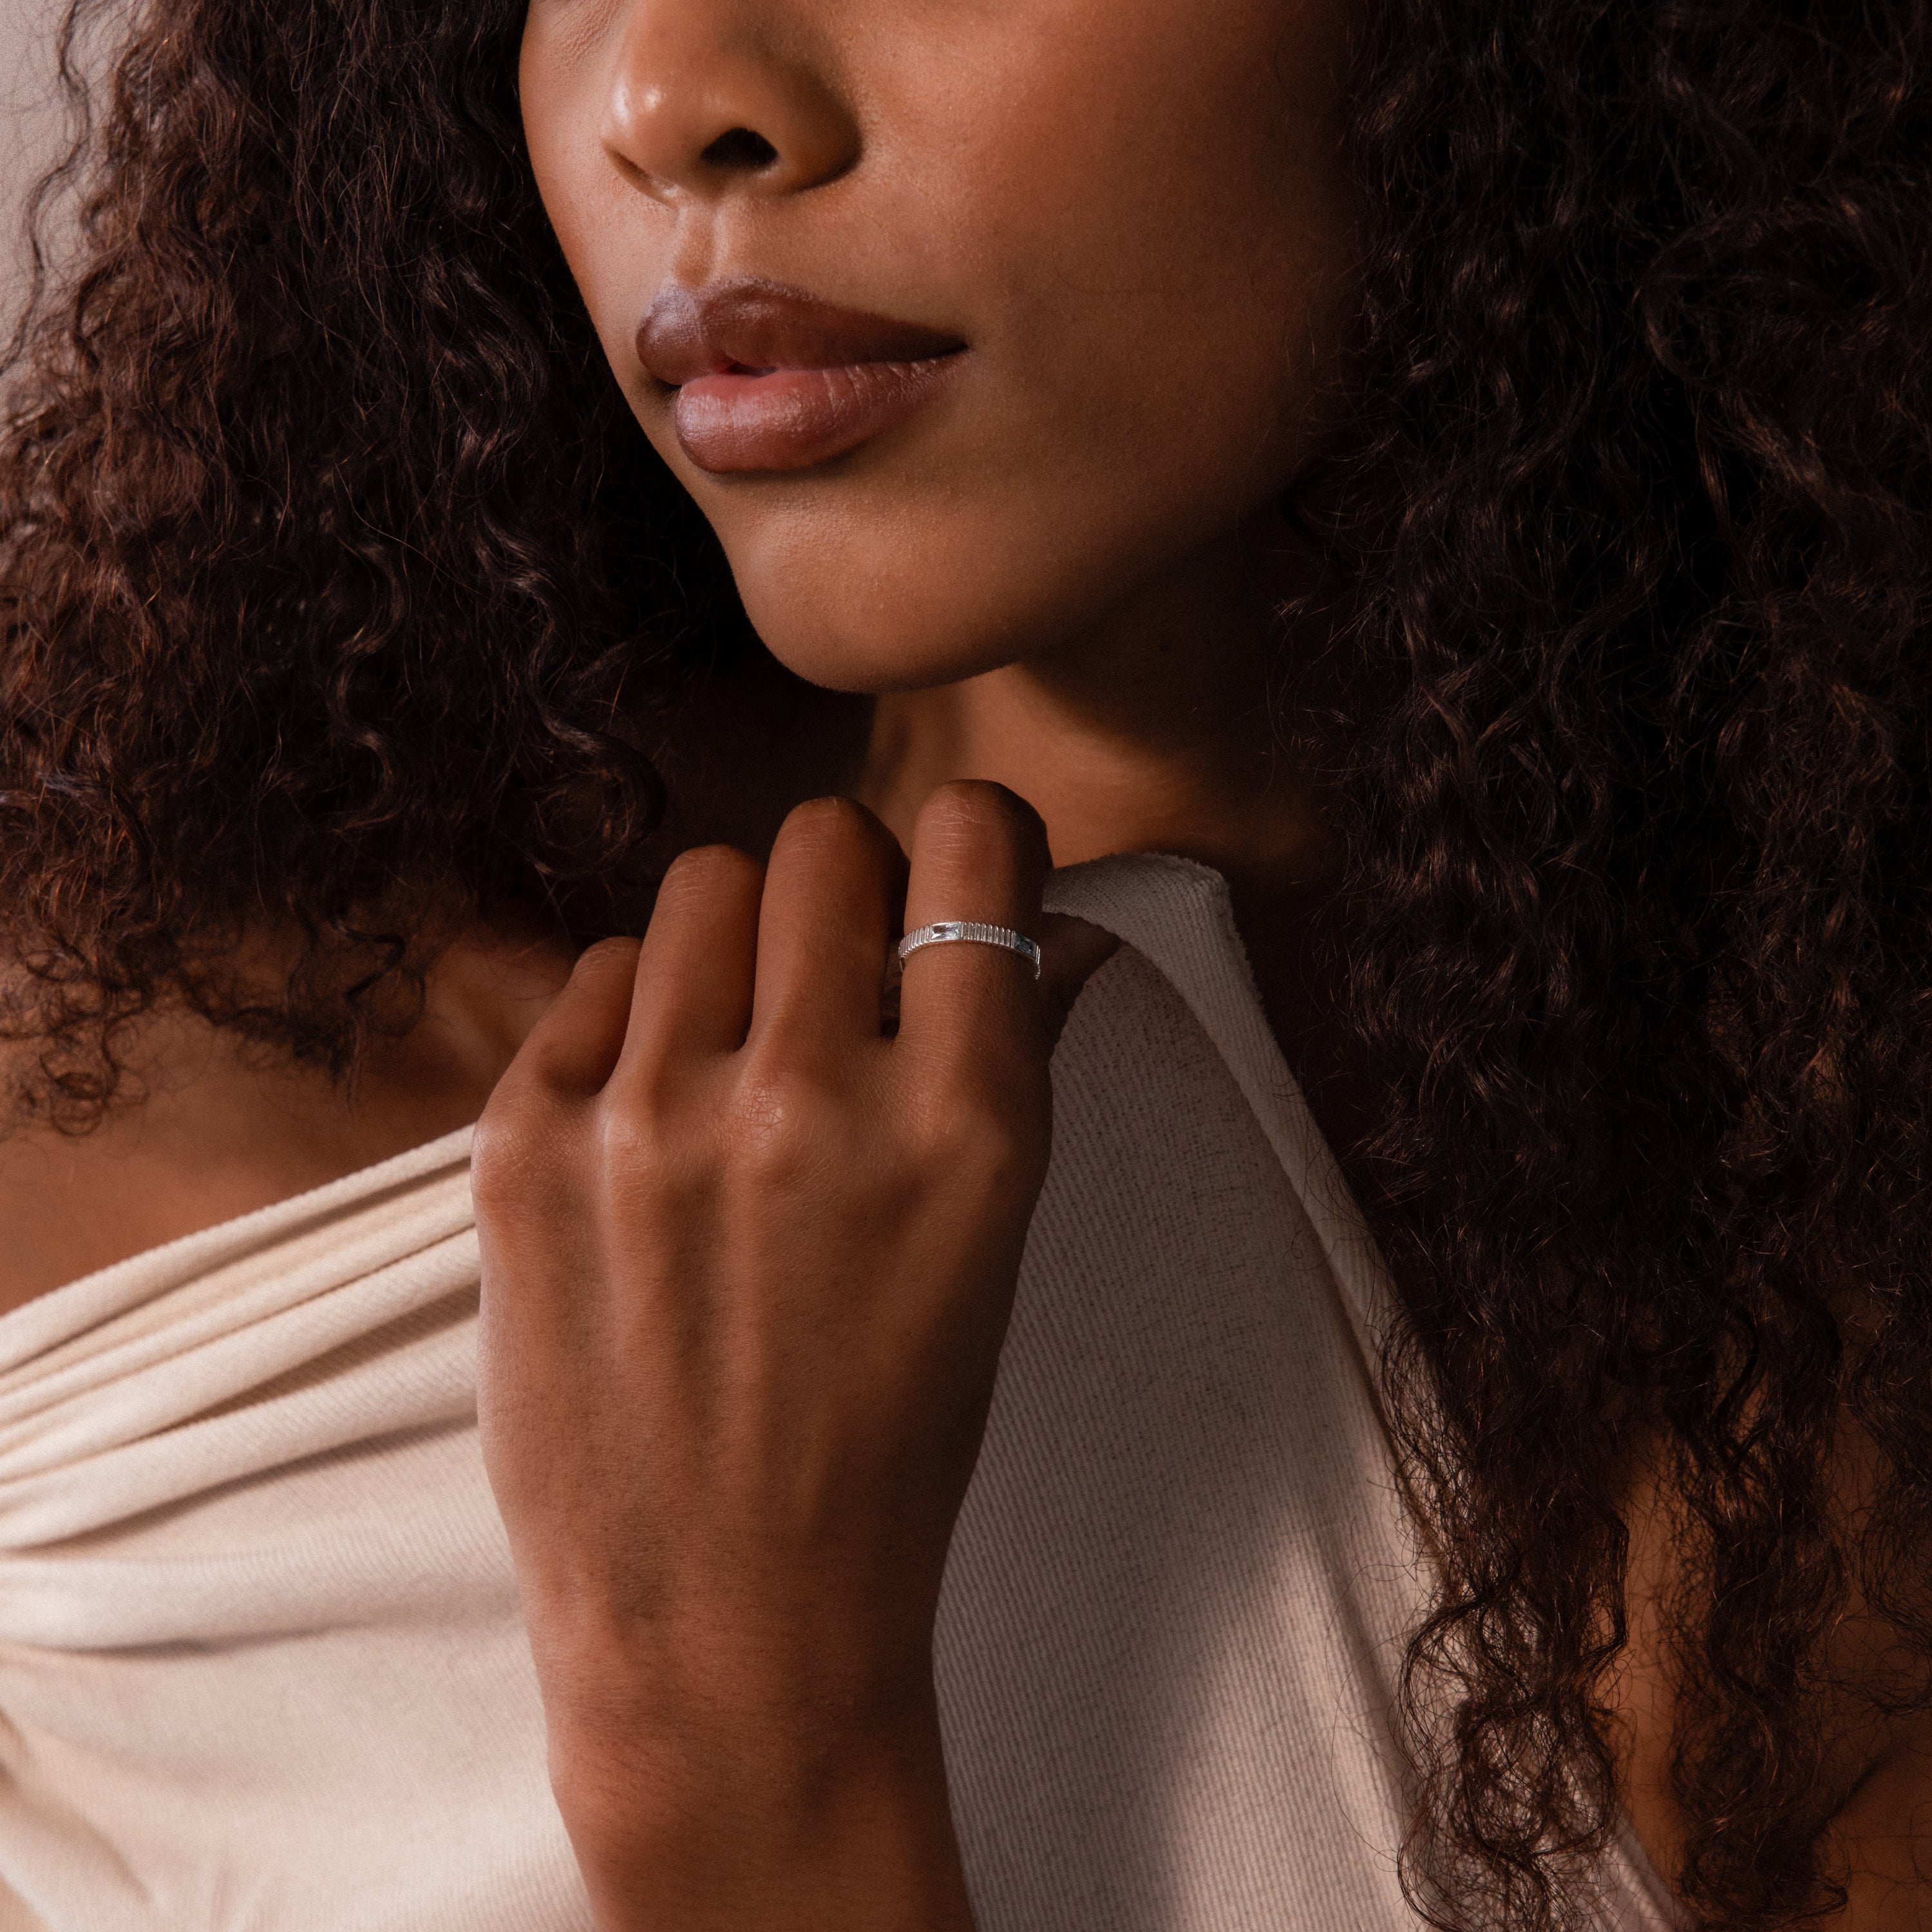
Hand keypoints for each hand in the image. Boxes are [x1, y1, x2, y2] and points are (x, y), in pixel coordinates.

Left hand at [470, 782, 1110, 1930]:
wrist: (726, 1628)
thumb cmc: (887, 1448)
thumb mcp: (992, 1255)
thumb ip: (1017, 1063)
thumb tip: (1052, 921)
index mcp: (964, 1129)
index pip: (978, 846)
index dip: (976, 847)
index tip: (958, 884)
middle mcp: (808, 1105)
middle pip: (825, 838)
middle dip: (848, 891)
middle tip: (842, 981)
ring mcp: (650, 1122)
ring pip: (704, 883)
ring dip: (741, 944)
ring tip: (744, 1046)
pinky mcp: (522, 1149)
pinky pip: (600, 976)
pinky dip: (641, 1019)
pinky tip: (659, 1118)